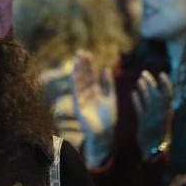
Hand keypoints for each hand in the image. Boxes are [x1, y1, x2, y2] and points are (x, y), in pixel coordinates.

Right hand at [71, 50, 116, 167]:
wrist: (104, 134)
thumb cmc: (108, 119)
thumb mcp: (110, 98)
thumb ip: (108, 84)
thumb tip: (107, 69)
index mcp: (95, 92)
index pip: (91, 75)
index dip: (90, 65)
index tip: (88, 54)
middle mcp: (87, 94)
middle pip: (84, 76)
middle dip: (82, 64)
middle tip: (81, 51)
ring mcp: (81, 99)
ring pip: (79, 81)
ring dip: (78, 70)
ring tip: (77, 58)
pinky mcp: (78, 105)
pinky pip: (75, 91)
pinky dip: (74, 81)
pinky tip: (74, 72)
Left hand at [132, 70, 172, 159]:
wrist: (155, 151)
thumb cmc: (159, 135)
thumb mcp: (164, 120)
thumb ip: (163, 107)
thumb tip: (161, 93)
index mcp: (168, 112)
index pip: (169, 94)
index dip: (166, 83)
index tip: (162, 74)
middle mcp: (161, 113)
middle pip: (156, 94)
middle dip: (151, 82)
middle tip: (143, 73)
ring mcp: (152, 118)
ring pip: (147, 99)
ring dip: (143, 89)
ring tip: (139, 80)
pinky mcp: (143, 123)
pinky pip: (139, 109)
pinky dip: (136, 101)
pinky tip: (132, 94)